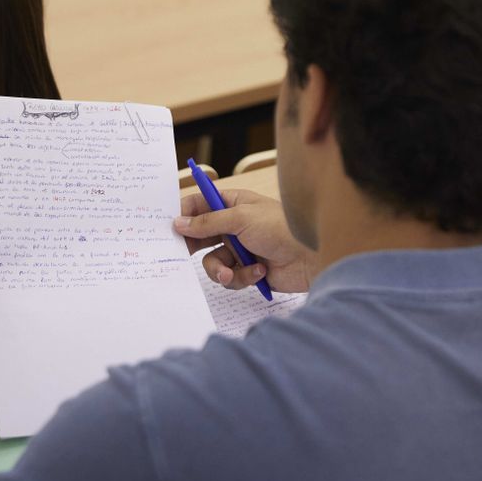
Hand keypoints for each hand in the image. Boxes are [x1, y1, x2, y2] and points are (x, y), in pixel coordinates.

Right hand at [174, 189, 317, 292]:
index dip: (184, 214)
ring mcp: (240, 249)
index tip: (169, 226)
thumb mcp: (241, 219)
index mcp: (233, 203)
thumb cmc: (281, 229)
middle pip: (201, 235)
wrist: (312, 258)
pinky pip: (230, 277)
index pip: (200, 204)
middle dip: (195, 247)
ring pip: (213, 262)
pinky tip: (260, 273)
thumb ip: (207, 222)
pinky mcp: (248, 270)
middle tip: (183, 254)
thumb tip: (179, 223)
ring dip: (221, 269)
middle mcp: (234, 225)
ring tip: (232, 272)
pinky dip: (242, 277)